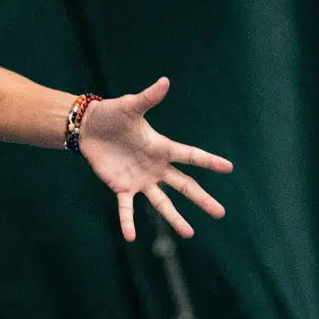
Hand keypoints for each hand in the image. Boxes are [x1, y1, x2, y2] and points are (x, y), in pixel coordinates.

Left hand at [78, 77, 233, 241]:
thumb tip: (164, 81)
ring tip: (189, 234)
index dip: (209, 161)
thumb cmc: (113, 114)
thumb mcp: (130, 106)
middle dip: (202, 199)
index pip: (191, 156)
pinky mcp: (121, 187)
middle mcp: (155, 167)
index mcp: (162, 147)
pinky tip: (131, 238)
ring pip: (162, 202)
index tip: (229, 167)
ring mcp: (140, 179)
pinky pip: (126, 208)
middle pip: (184, 186)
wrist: (89, 128)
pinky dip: (128, 222)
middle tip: (221, 213)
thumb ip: (148, 98)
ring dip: (174, 218)